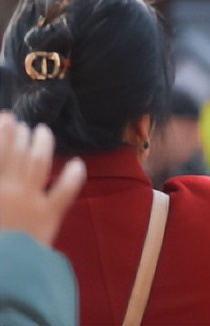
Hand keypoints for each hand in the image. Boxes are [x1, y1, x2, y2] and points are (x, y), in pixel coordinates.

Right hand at [0, 112, 85, 246]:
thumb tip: (5, 167)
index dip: (2, 131)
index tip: (5, 117)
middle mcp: (6, 188)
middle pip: (15, 152)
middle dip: (20, 134)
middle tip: (23, 124)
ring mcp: (29, 200)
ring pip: (39, 162)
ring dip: (42, 143)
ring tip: (43, 131)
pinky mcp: (48, 216)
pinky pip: (65, 190)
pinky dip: (73, 176)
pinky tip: (78, 164)